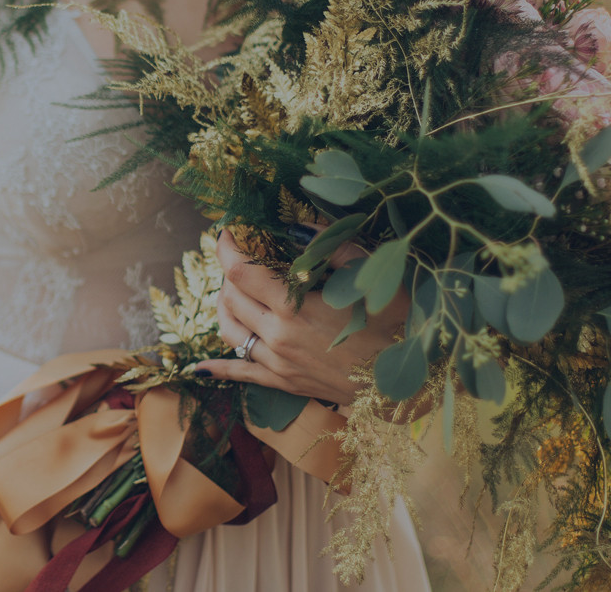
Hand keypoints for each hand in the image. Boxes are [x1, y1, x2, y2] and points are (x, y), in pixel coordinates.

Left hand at [196, 227, 408, 405]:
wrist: (409, 382)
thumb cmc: (396, 323)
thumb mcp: (368, 275)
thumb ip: (331, 246)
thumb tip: (299, 226)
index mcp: (294, 306)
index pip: (240, 271)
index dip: (227, 248)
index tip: (227, 233)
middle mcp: (277, 336)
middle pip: (230, 297)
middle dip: (230, 273)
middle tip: (242, 259)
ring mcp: (277, 363)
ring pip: (229, 331)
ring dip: (224, 308)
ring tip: (233, 292)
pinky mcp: (284, 383)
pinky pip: (242, 374)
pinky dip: (219, 369)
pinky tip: (200, 368)